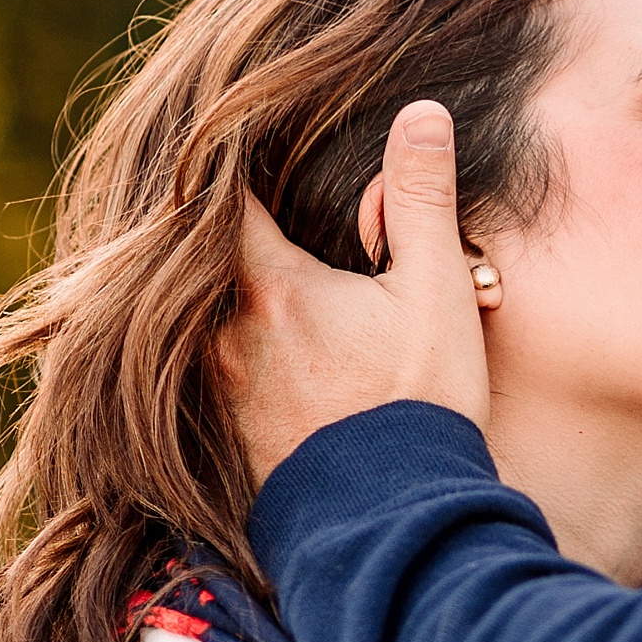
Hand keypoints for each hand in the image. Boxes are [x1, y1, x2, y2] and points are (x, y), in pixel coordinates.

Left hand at [215, 101, 492, 487]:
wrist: (394, 526)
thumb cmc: (419, 407)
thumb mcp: (437, 294)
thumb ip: (421, 201)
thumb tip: (421, 115)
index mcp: (270, 287)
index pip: (224, 198)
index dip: (229, 161)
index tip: (239, 139)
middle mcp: (225, 334)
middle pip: (206, 258)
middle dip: (225, 231)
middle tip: (242, 204)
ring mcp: (219, 389)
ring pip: (205, 316)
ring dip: (224, 293)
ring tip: (249, 276)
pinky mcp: (227, 435)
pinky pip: (212, 369)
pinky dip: (228, 347)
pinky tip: (260, 349)